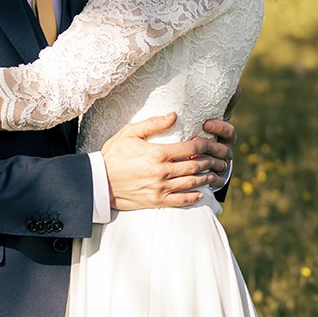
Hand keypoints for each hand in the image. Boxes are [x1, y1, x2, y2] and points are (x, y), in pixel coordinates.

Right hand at [100, 114, 228, 211]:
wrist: (98, 182)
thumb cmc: (113, 155)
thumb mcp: (129, 133)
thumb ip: (153, 123)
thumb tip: (174, 115)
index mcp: (158, 153)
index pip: (190, 147)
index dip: (205, 144)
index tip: (211, 142)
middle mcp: (162, 171)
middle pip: (195, 165)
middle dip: (210, 161)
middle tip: (219, 159)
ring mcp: (160, 188)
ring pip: (191, 183)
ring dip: (206, 178)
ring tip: (215, 175)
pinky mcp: (156, 201)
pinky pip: (181, 200)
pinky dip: (193, 197)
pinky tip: (200, 193)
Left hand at [202, 110, 236, 184]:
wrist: (202, 155)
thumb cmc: (207, 131)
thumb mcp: (214, 116)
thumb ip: (223, 103)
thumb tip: (238, 85)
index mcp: (225, 135)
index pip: (228, 131)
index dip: (220, 127)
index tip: (207, 123)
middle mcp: (225, 149)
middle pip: (225, 149)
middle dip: (214, 146)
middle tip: (199, 142)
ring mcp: (221, 164)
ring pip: (220, 164)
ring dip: (209, 162)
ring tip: (196, 159)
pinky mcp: (215, 178)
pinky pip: (215, 180)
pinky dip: (210, 179)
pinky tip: (200, 177)